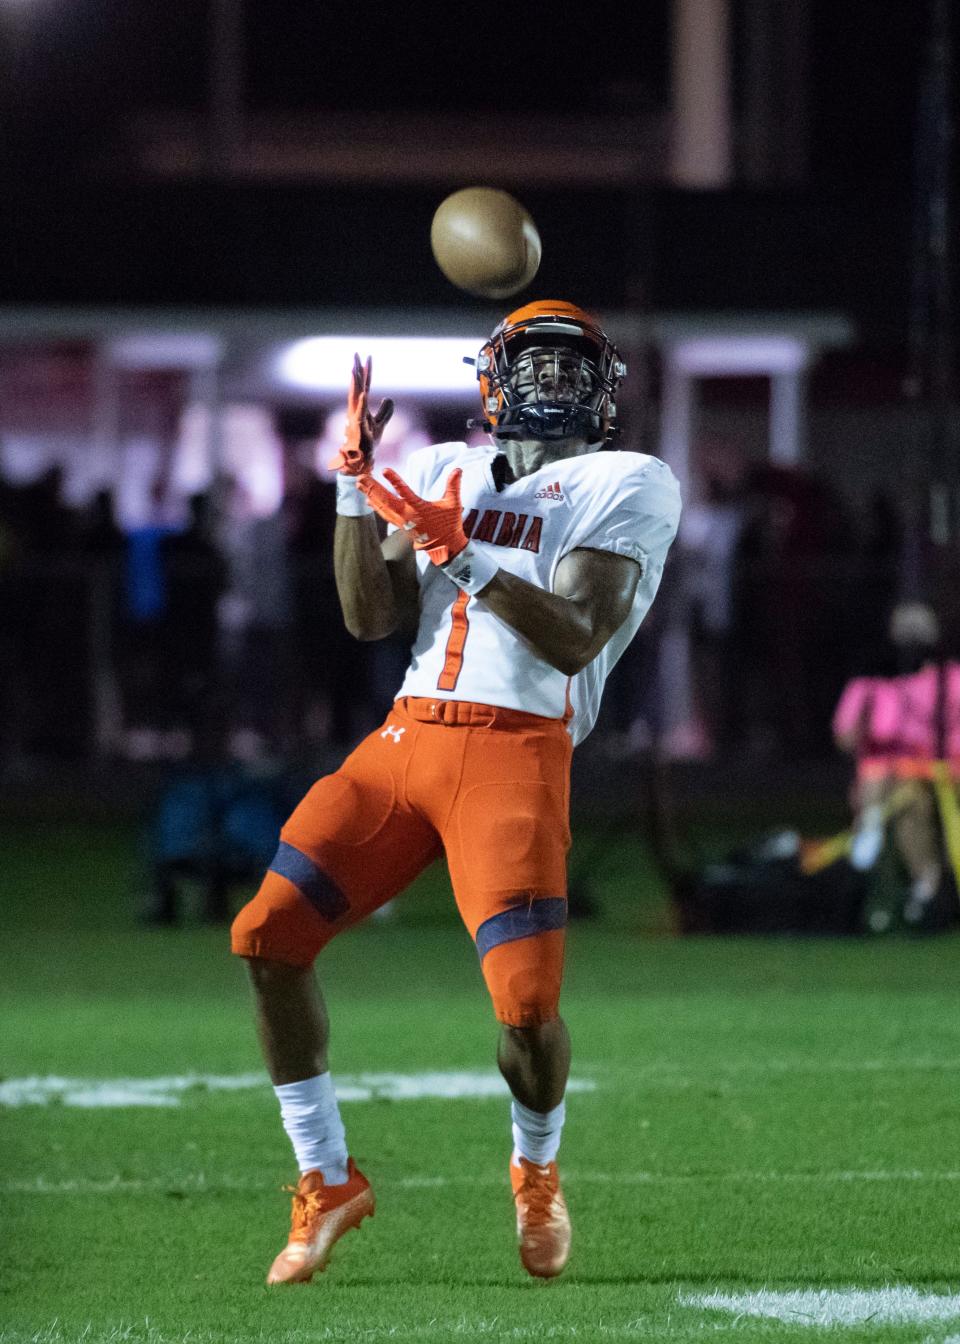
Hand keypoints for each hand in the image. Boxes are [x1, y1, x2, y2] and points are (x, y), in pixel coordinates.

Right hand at [327, 354, 394, 475]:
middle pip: (357, 386)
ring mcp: (355, 418)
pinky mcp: (358, 428)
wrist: (361, 459)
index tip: (368, 357)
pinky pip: (360, 413)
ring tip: (354, 368)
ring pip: (355, 396)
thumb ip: (385, 412)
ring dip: (355, 382)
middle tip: (355, 354)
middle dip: (356, 370)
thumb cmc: (367, 442)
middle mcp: (356, 410)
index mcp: (361, 407)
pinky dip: (362, 403)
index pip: (365, 385)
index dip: (367, 372)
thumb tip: (389, 398)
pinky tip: (364, 393)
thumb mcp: (380, 424)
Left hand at [358, 467, 467, 565]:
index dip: (395, 481)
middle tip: (361, 477)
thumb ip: (453, 486)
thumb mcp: (454, 504)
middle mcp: (407, 515)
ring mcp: (402, 521)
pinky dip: (376, 506)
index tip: (385, 470)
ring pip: (382, 507)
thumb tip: (458, 469)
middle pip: (386, 500)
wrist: (445, 547)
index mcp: (420, 509)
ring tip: (360, 484)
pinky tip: (368, 499)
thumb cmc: (449, 524)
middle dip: (372, 488)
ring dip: (370, 494)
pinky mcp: (401, 525)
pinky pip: (385, 514)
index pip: (405, 492)